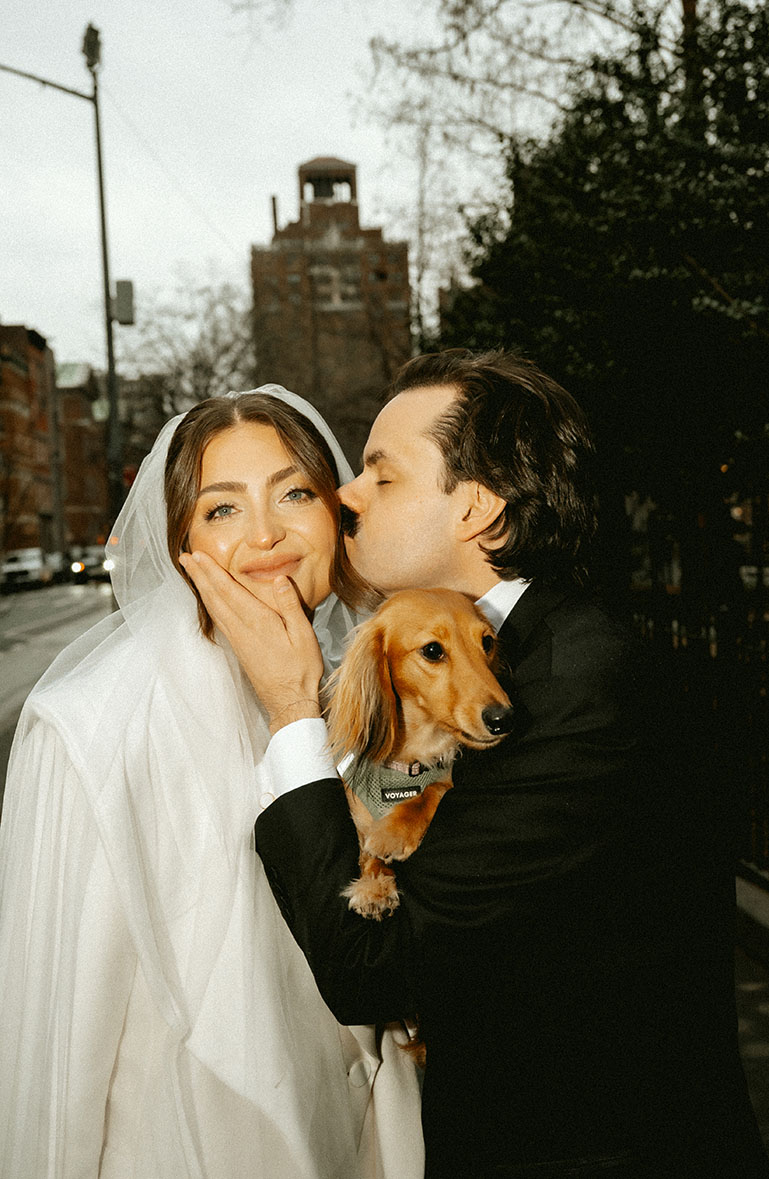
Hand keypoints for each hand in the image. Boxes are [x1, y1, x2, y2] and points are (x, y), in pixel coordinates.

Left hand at [179, 553, 323, 730]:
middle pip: (214, 597)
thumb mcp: (304, 635)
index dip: (212, 571)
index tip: (198, 555)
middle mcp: (241, 628)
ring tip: (190, 573)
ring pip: (213, 608)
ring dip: (200, 587)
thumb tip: (279, 579)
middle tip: (184, 558)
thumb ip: (291, 605)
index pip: (229, 590)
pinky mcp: (237, 647)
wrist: (289, 701)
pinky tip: (207, 600)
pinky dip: (208, 604)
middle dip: (199, 575)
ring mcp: (237, 639)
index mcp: (257, 621)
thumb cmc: (300, 669)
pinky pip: (217, 620)